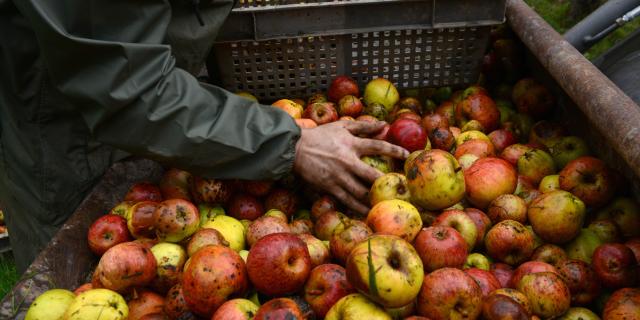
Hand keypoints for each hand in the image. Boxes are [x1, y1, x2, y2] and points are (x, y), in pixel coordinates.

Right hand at [293, 120, 408, 214]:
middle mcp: (347, 162)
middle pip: (372, 175)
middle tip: (400, 189)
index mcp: (351, 144)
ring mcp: (338, 176)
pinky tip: (367, 213)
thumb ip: (364, 127)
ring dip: (374, 199)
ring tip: (387, 205)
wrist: (295, 148)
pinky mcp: (330, 187)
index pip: (377, 146)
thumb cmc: (320, 136)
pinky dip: (357, 208)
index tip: (407, 156)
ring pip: (360, 192)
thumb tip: (385, 124)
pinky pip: (346, 200)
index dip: (394, 151)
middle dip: (387, 183)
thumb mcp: (342, 126)